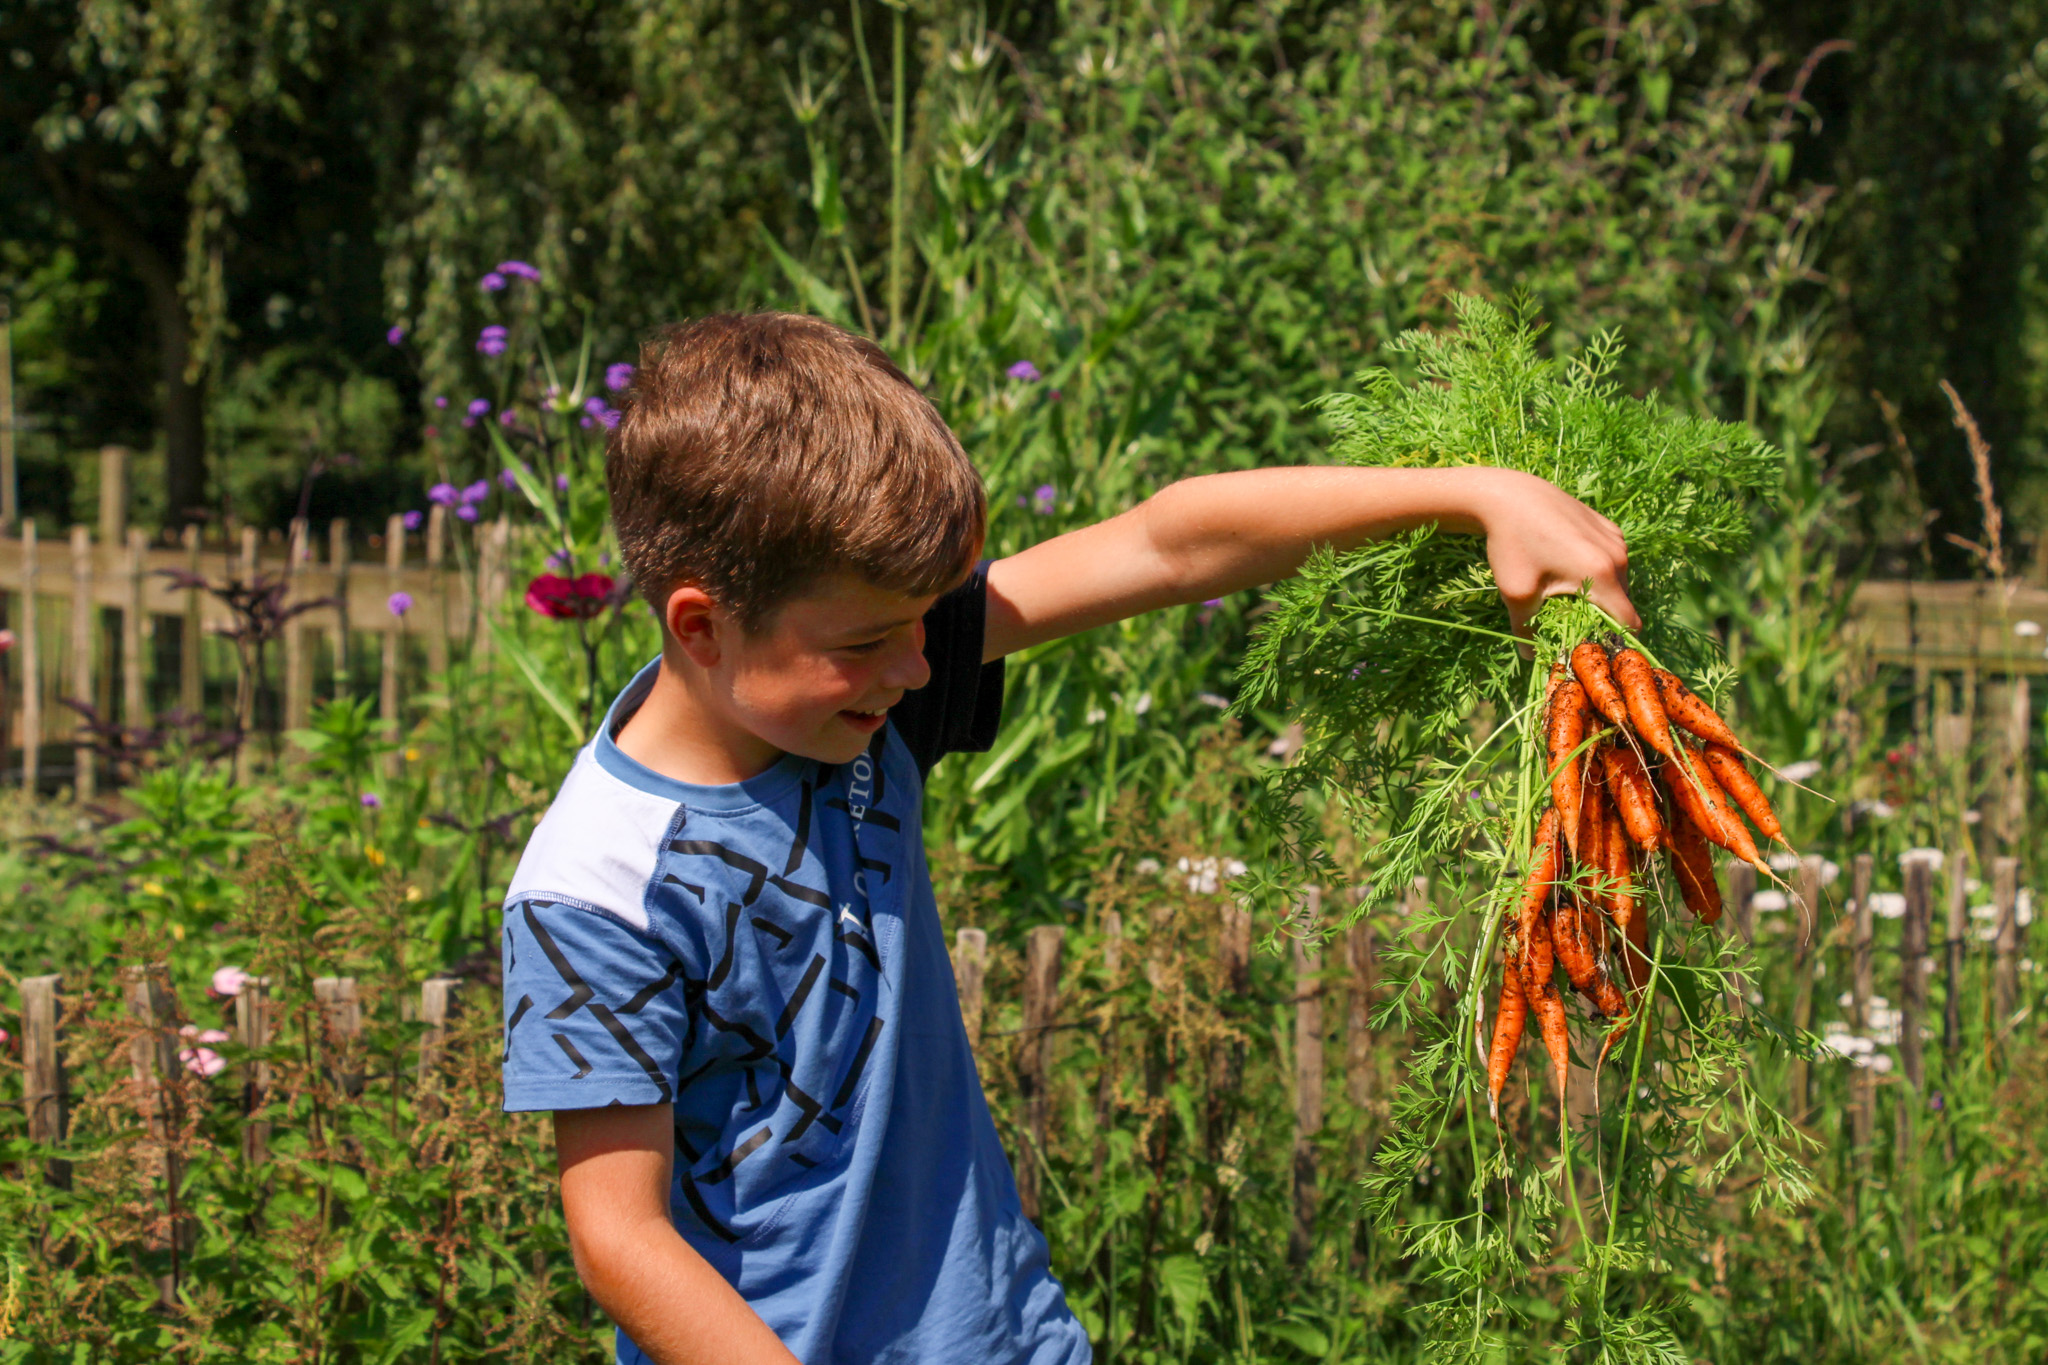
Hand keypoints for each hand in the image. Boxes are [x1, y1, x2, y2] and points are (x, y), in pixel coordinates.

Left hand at [1472, 470, 1637, 636]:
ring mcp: (1615, 538)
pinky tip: (1567, 567)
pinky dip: (1598, 571)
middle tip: (1571, 622)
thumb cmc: (1511, 544)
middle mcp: (1617, 556)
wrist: (1507, 496)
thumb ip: (1526, 630)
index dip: (1614, 640)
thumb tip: (1531, 659)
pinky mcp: (1608, 526)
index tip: (1592, 646)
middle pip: (1623, 602)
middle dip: (1602, 617)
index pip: (1628, 622)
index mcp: (1601, 574)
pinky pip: (1612, 560)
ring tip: (1567, 594)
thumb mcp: (1515, 593)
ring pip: (1619, 580)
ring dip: (1600, 593)